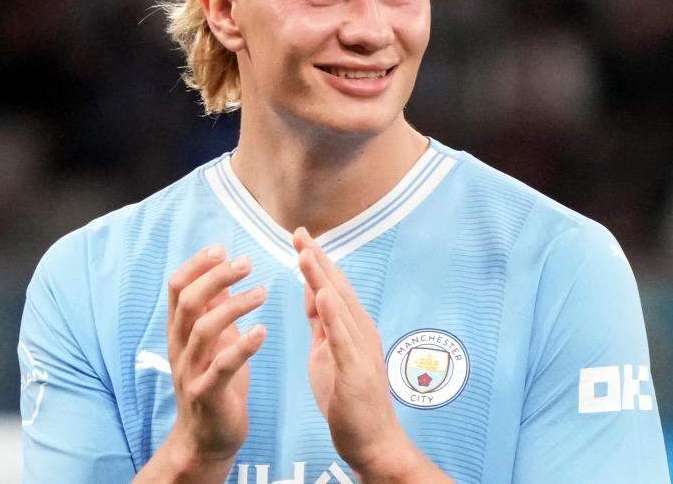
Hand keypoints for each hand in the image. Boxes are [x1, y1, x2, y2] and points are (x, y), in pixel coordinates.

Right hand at [153, 245, 266, 477]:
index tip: (221, 248)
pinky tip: (262, 331)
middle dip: (216, 277)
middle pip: (189, 302)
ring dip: (233, 306)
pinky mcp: (207, 394)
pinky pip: (222, 367)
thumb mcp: (213, 342)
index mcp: (180, 332)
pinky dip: (242, 346)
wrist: (207, 438)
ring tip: (262, 292)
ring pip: (204, 330)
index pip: (177, 289)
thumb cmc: (215, 384)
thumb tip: (220, 274)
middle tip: (245, 262)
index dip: (196, 265)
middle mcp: (179, 348)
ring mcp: (190, 372)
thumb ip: (212, 311)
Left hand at [295, 228, 448, 481]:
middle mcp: (360, 332)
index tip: (299, 236)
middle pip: (337, 287)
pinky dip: (332, 313)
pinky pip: (342, 337)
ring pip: (339, 306)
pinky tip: (321, 292)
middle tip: (299, 230)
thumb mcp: (329, 353)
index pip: (331, 287)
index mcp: (352, 328)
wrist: (372, 442)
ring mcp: (360, 350)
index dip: (315, 261)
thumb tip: (313, 292)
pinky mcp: (355, 370)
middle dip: (317, 258)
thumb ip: (323, 323)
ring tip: (306, 251)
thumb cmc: (350, 401)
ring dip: (322, 277)